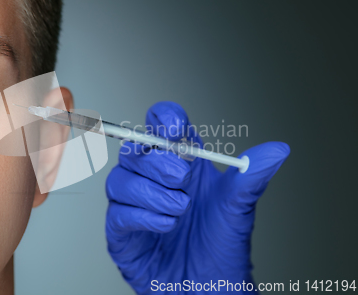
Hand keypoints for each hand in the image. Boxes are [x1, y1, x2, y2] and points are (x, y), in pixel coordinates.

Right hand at [105, 101, 289, 293]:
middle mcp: (151, 178)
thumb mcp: (238, 208)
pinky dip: (144, 216)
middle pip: (134, 148)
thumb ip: (251, 177)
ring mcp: (133, 204)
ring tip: (180, 210)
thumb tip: (277, 151)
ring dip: (152, 193)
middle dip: (158, 162)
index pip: (159, 124)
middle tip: (183, 180)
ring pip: (120, 179)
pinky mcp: (121, 232)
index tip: (176, 130)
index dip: (163, 119)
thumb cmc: (220, 246)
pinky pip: (118, 213)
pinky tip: (167, 226)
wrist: (209, 290)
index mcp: (179, 161)